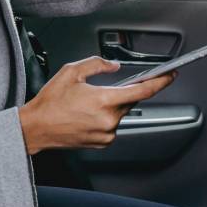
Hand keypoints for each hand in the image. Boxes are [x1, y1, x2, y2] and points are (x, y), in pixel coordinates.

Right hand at [18, 56, 175, 154]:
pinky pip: (112, 125)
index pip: (142, 91)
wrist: (37, 128)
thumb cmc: (50, 102)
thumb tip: (113, 66)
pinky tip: (85, 114)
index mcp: (104, 100)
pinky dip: (104, 117)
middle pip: (128, 101)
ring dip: (109, 106)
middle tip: (99, 90)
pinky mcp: (102, 142)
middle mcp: (109, 119)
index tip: (170, 76)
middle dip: (119, 92)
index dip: (160, 82)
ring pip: (119, 113)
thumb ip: (97, 64)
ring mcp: (107, 133)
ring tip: (85, 104)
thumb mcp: (71, 72)